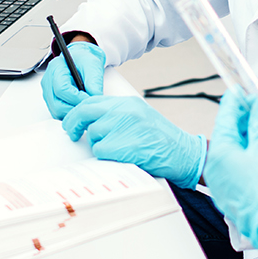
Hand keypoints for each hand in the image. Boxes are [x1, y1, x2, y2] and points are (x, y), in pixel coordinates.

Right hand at [40, 41, 106, 119]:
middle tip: (88, 105)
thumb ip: (94, 81)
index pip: (61, 89)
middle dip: (75, 109)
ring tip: (84, 105)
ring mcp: (47, 92)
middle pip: (56, 105)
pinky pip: (58, 113)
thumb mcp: (93, 65)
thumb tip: (96, 97)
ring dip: (72, 112)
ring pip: (57, 112)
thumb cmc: (85, 61)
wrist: (81, 61)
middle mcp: (47, 81)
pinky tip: (79, 105)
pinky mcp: (51, 101)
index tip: (89, 98)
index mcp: (56, 68)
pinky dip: (70, 113)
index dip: (77, 98)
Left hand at [61, 95, 205, 188]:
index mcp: (128, 103)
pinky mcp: (124, 145)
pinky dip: (106, 157)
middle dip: (73, 124)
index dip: (77, 112)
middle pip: (85, 112)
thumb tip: (92, 121)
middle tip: (72, 134)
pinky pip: (100, 151)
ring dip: (99, 145)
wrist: (184, 153)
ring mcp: (124, 127)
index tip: (72, 122)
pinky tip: (122, 157)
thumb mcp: (140, 117)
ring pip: (93, 135)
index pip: (91, 101)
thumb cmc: (163, 140)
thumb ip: (118, 115)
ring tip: (117, 149)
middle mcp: (124, 111)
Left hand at [204, 87, 257, 250]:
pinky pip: (235, 164)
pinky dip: (245, 152)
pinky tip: (257, 146)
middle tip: (253, 105)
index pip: (226, 118)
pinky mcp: (230, 190)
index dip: (234, 102)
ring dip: (245, 135)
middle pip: (228, 133)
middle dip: (241, 118)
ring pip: (232, 149)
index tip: (238, 90)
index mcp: (220, 152)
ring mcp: (221, 179)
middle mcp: (216, 166)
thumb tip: (256, 108)